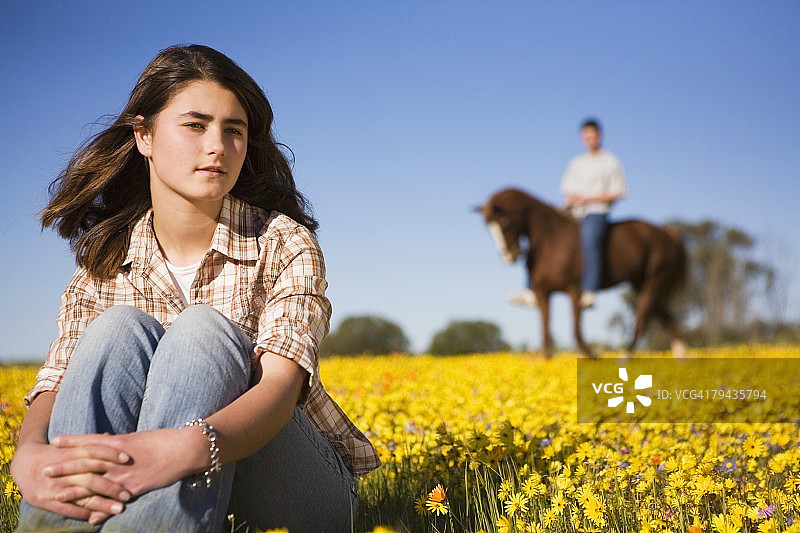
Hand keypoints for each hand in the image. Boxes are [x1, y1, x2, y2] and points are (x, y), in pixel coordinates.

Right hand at [11, 440, 131, 523]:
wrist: (23, 465)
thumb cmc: (54, 454)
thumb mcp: (68, 446)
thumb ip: (88, 443)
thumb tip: (110, 436)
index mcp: (68, 454)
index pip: (92, 451)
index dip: (110, 453)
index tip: (128, 458)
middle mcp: (62, 471)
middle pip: (90, 478)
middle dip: (111, 487)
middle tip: (128, 494)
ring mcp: (54, 488)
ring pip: (82, 496)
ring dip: (102, 504)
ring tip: (120, 509)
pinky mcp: (46, 501)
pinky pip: (68, 509)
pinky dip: (84, 512)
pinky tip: (99, 517)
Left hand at [49, 428, 209, 498]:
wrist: (186, 448)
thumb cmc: (165, 440)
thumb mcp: (140, 437)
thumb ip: (121, 442)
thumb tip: (106, 439)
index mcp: (121, 443)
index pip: (90, 441)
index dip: (72, 441)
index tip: (54, 441)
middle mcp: (119, 459)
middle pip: (86, 463)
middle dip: (65, 466)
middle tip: (45, 469)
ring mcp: (126, 475)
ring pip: (96, 483)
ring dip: (75, 490)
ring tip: (57, 495)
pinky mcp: (136, 487)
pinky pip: (114, 500)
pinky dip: (101, 510)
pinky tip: (89, 519)